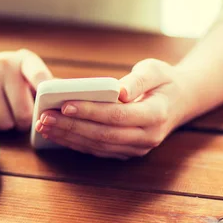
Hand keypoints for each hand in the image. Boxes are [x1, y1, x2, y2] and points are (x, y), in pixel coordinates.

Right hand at [0, 49, 52, 130]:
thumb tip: (77, 99)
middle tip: (22, 116)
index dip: (47, 94)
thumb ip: (47, 85)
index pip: (39, 77)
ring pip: (7, 122)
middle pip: (24, 112)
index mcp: (23, 59)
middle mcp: (3, 66)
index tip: (52, 105)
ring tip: (5, 111)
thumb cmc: (6, 78)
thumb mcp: (25, 73)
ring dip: (9, 124)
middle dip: (25, 120)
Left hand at [35, 59, 188, 158]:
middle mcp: (148, 137)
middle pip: (103, 134)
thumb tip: (120, 91)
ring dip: (68, 137)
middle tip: (44, 117)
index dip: (90, 111)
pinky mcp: (126, 152)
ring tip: (43, 125)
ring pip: (97, 145)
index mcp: (156, 114)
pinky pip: (97, 150)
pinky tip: (55, 133)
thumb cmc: (163, 81)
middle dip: (70, 126)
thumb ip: (139, 79)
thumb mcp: (156, 70)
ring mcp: (137, 148)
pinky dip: (74, 142)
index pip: (118, 115)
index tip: (65, 104)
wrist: (179, 101)